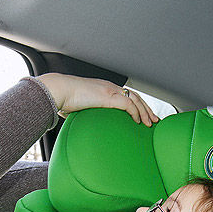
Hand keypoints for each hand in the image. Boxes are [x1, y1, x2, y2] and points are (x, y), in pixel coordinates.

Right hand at [36, 73, 158, 125]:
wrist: (59, 90)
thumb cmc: (62, 99)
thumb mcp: (76, 108)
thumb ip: (83, 114)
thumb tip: (78, 125)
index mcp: (103, 88)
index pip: (125, 95)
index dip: (136, 105)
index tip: (141, 115)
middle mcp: (109, 87)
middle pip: (135, 96)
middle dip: (146, 108)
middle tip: (153, 119)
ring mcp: (110, 90)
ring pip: (135, 100)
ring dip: (145, 112)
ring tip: (150, 123)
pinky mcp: (109, 96)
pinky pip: (128, 105)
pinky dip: (136, 112)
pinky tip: (138, 121)